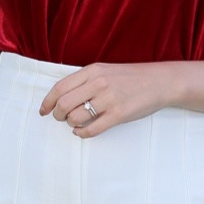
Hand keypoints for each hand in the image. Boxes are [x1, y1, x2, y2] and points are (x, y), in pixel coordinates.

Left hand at [39, 62, 181, 136]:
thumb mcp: (105, 71)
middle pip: (64, 104)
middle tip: (61, 119)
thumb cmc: (131, 78)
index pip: (60, 87)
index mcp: (92, 70)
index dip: (47, 102)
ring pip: (75, 118)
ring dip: (71, 124)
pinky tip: (81, 131)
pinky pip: (92, 129)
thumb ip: (85, 80)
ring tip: (76, 123)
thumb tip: (62, 97)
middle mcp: (98, 83)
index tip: (43, 111)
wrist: (160, 82)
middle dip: (57, 115)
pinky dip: (82, 133)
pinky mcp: (118, 114)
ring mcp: (109, 99)